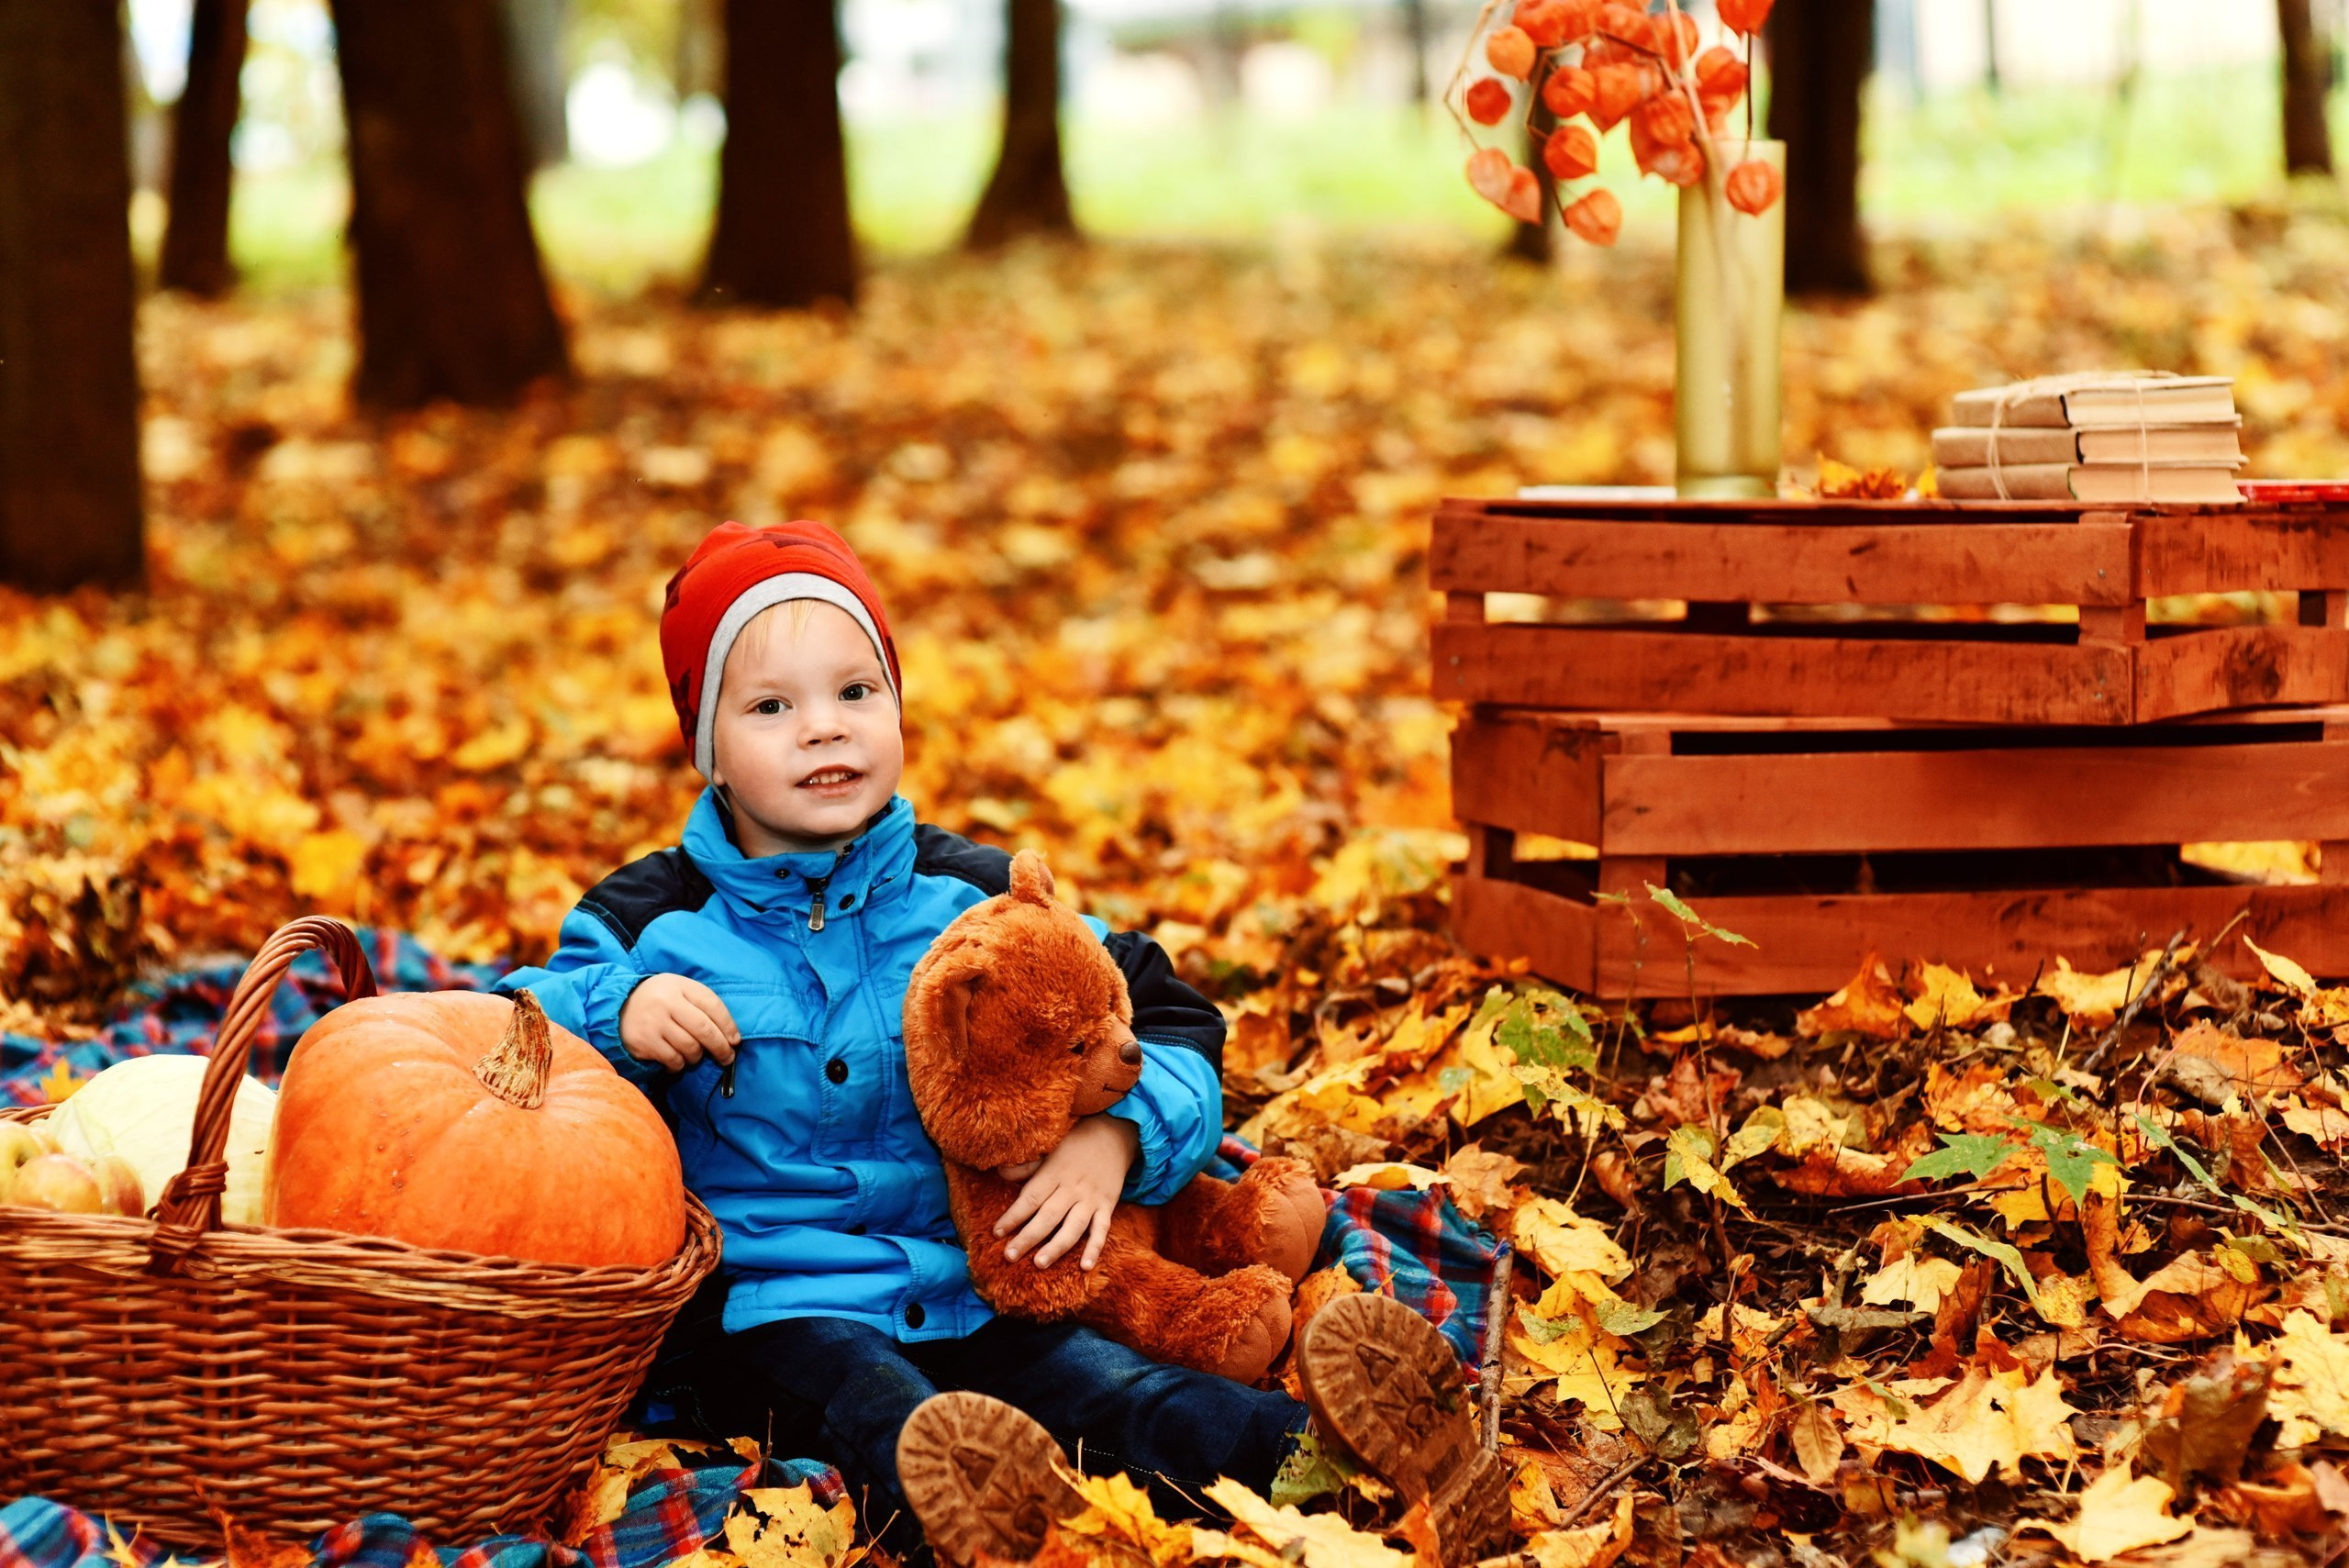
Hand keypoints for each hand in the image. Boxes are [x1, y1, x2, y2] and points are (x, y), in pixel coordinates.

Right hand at [619, 973, 739, 1072]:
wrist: (618, 1006)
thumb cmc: (660, 1000)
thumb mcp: (680, 991)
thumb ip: (703, 1005)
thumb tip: (730, 1036)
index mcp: (679, 986)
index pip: (712, 1005)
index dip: (728, 1025)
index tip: (735, 1040)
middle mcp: (666, 1002)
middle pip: (704, 1030)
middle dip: (721, 1047)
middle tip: (727, 1058)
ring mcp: (654, 1023)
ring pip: (690, 1048)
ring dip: (697, 1056)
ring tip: (695, 1054)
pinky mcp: (644, 1042)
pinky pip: (673, 1060)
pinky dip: (680, 1065)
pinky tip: (678, 1060)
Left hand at [995, 1114, 1139, 1270]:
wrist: (1114, 1134)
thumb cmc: (1075, 1144)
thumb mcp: (1050, 1149)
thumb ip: (1027, 1166)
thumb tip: (1000, 1173)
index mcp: (1054, 1173)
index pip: (1030, 1198)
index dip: (1013, 1216)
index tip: (996, 1232)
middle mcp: (1072, 1188)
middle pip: (1048, 1216)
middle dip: (1028, 1238)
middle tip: (1009, 1256)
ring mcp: (1091, 1199)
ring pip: (1073, 1227)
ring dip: (1056, 1246)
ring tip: (1040, 1263)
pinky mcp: (1107, 1206)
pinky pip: (1102, 1230)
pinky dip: (1095, 1248)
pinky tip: (1085, 1266)